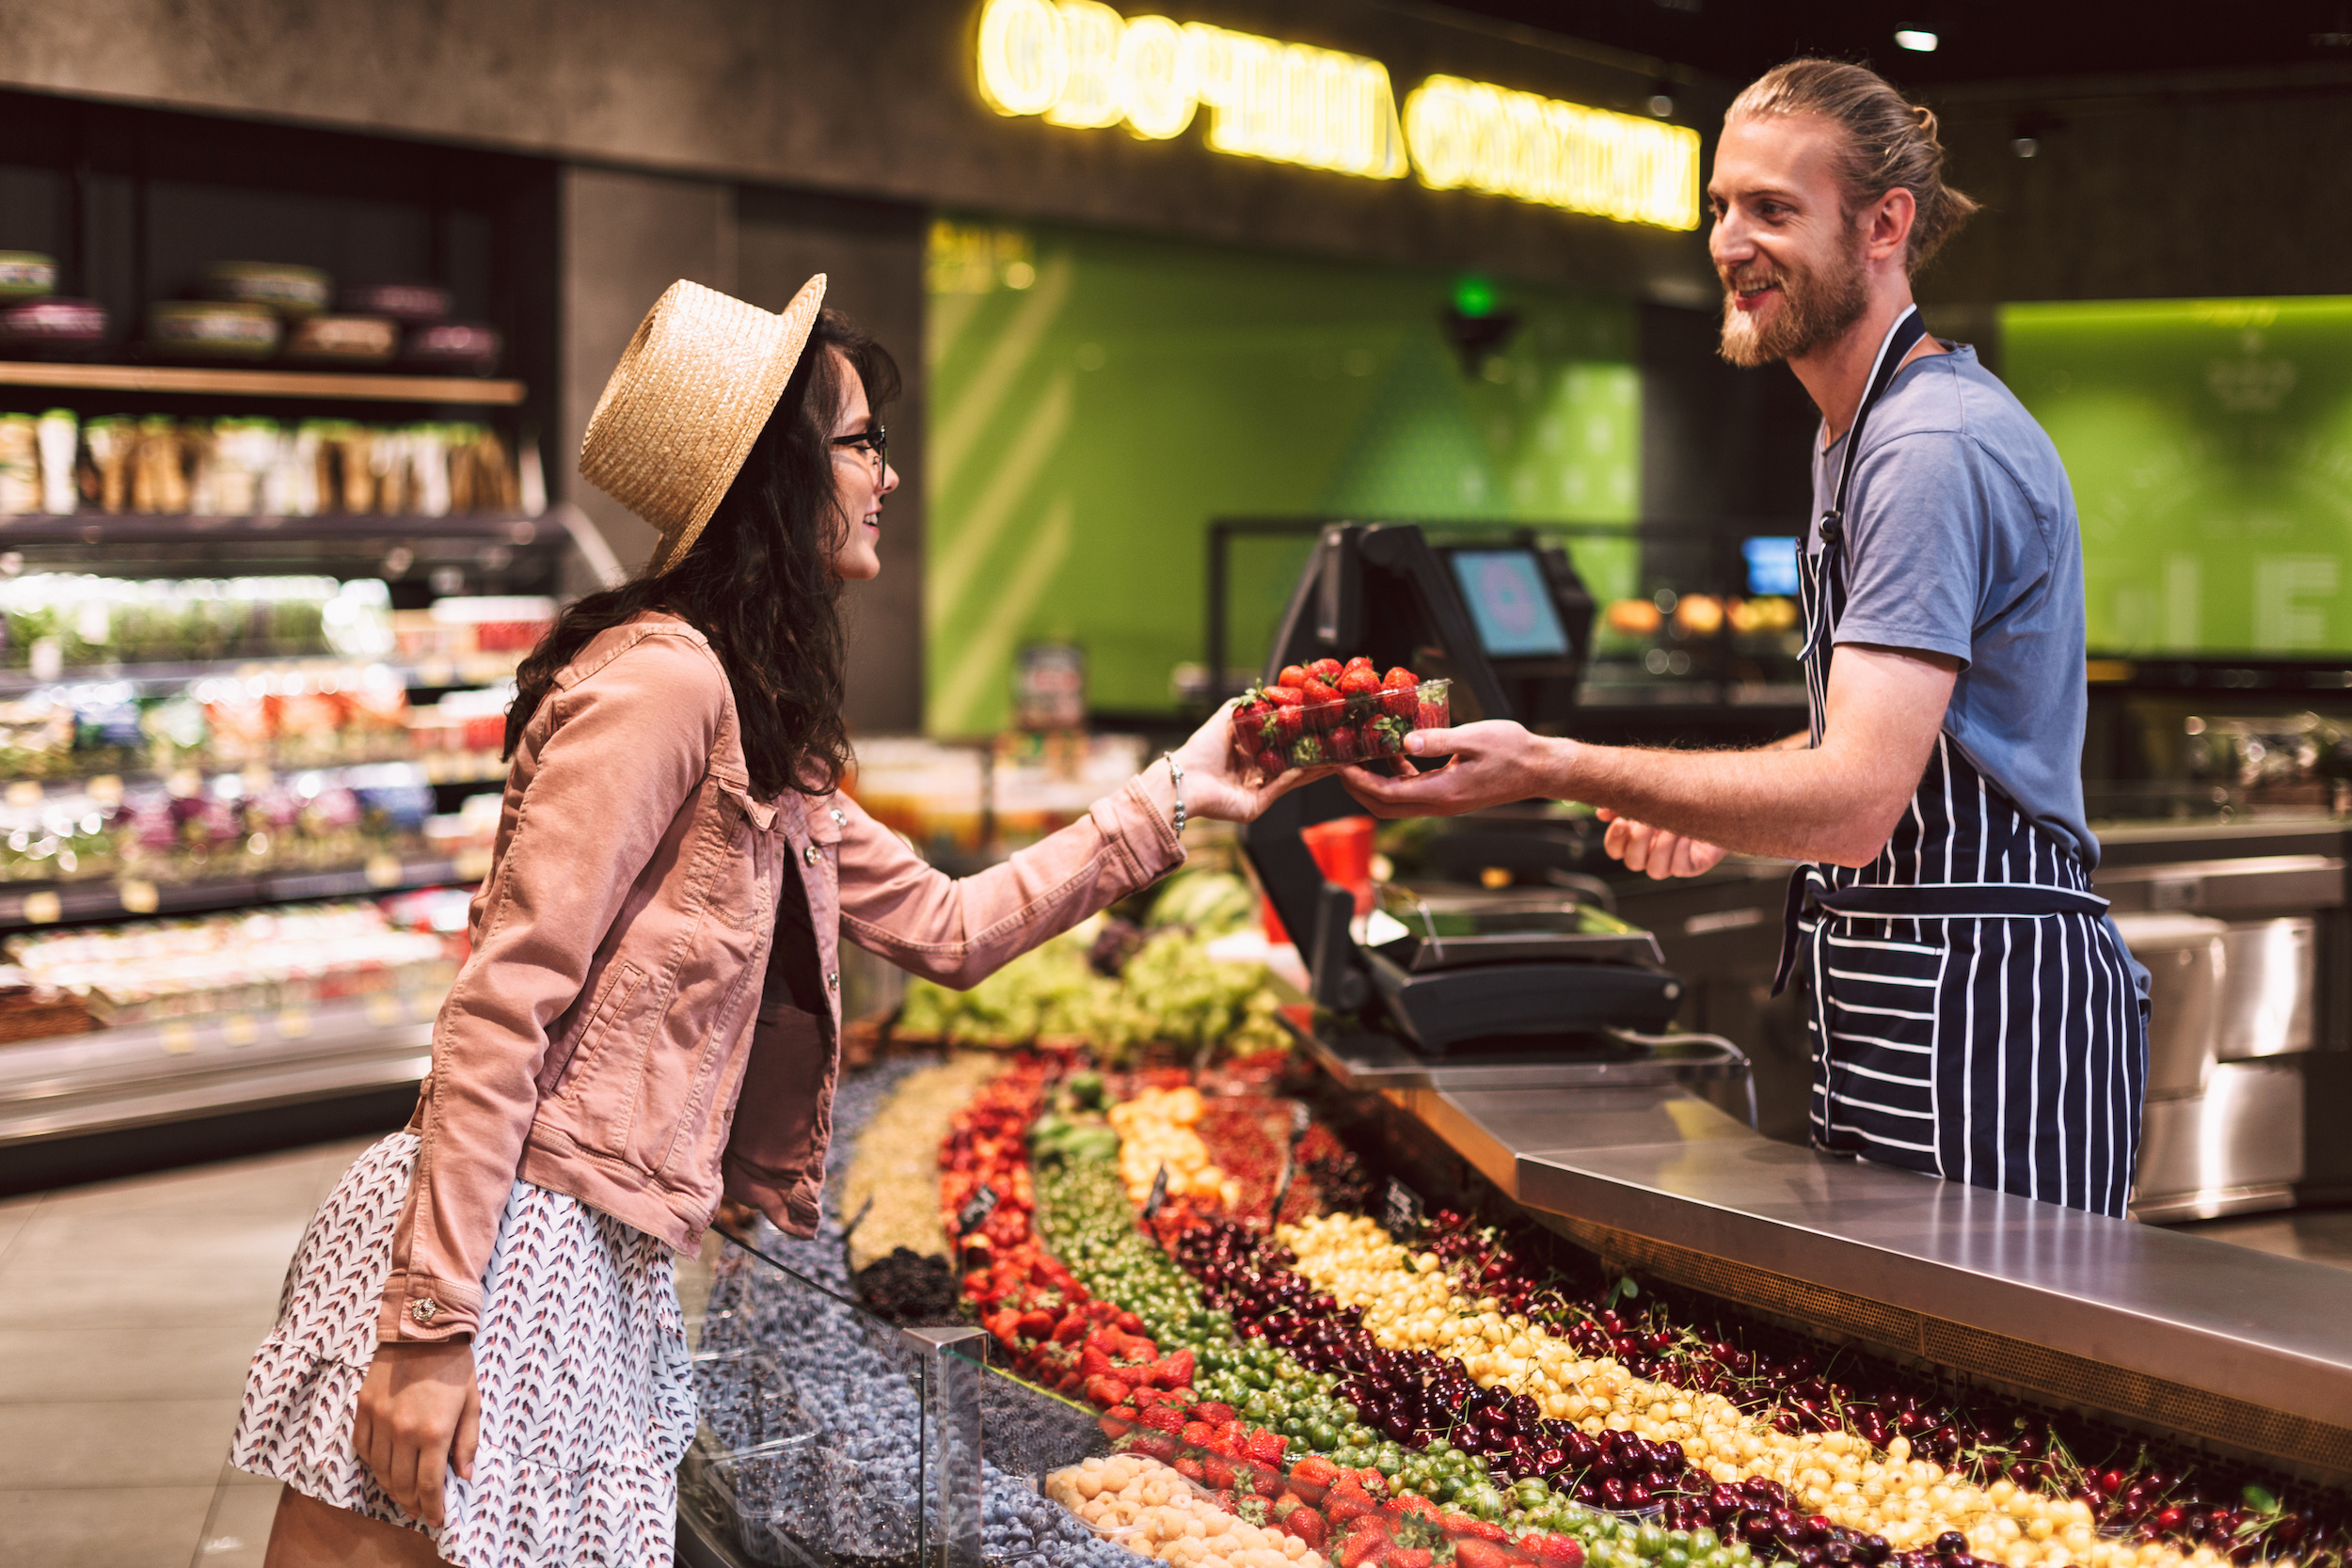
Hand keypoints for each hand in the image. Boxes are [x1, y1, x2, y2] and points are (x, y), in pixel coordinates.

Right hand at [354, 1338, 480, 1527]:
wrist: (423, 1328)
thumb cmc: (454, 1365)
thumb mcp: (472, 1402)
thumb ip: (467, 1442)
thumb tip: (462, 1476)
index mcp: (434, 1431)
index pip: (429, 1485)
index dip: (433, 1507)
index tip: (436, 1518)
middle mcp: (403, 1432)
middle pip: (401, 1484)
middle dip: (412, 1503)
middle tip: (420, 1510)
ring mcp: (379, 1421)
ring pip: (380, 1471)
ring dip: (392, 1488)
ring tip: (404, 1494)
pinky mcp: (363, 1409)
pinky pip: (363, 1448)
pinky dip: (373, 1464)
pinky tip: (385, 1466)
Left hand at [1168, 700, 1338, 822]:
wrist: (1186, 778)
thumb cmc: (1201, 750)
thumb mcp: (1224, 720)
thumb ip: (1243, 707)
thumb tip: (1264, 691)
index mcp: (1249, 757)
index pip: (1281, 747)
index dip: (1300, 738)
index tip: (1319, 728)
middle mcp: (1255, 775)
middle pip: (1291, 764)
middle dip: (1313, 755)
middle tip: (1336, 745)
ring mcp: (1257, 792)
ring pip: (1291, 778)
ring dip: (1312, 769)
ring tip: (1334, 758)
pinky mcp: (1256, 806)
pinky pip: (1280, 789)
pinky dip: (1295, 778)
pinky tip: (1311, 767)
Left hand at [1338, 721, 1559, 818]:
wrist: (1539, 769)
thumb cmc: (1513, 751)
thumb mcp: (1474, 737)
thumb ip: (1437, 740)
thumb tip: (1404, 742)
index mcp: (1442, 792)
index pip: (1387, 795)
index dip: (1359, 783)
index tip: (1340, 767)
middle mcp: (1439, 804)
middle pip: (1385, 807)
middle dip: (1358, 789)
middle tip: (1340, 767)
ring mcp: (1444, 803)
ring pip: (1398, 802)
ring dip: (1375, 785)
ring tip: (1360, 759)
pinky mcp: (1449, 796)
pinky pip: (1414, 793)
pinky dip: (1398, 778)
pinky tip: (1397, 755)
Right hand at [1599, 807, 1726, 878]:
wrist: (1718, 799)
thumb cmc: (1680, 796)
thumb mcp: (1651, 795)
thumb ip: (1626, 803)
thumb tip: (1603, 813)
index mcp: (1637, 840)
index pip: (1615, 851)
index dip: (1614, 841)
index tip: (1621, 822)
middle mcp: (1651, 855)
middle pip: (1632, 863)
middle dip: (1639, 842)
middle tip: (1649, 822)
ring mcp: (1672, 863)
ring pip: (1655, 871)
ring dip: (1661, 848)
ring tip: (1671, 827)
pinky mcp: (1692, 866)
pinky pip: (1679, 868)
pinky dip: (1680, 851)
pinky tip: (1685, 833)